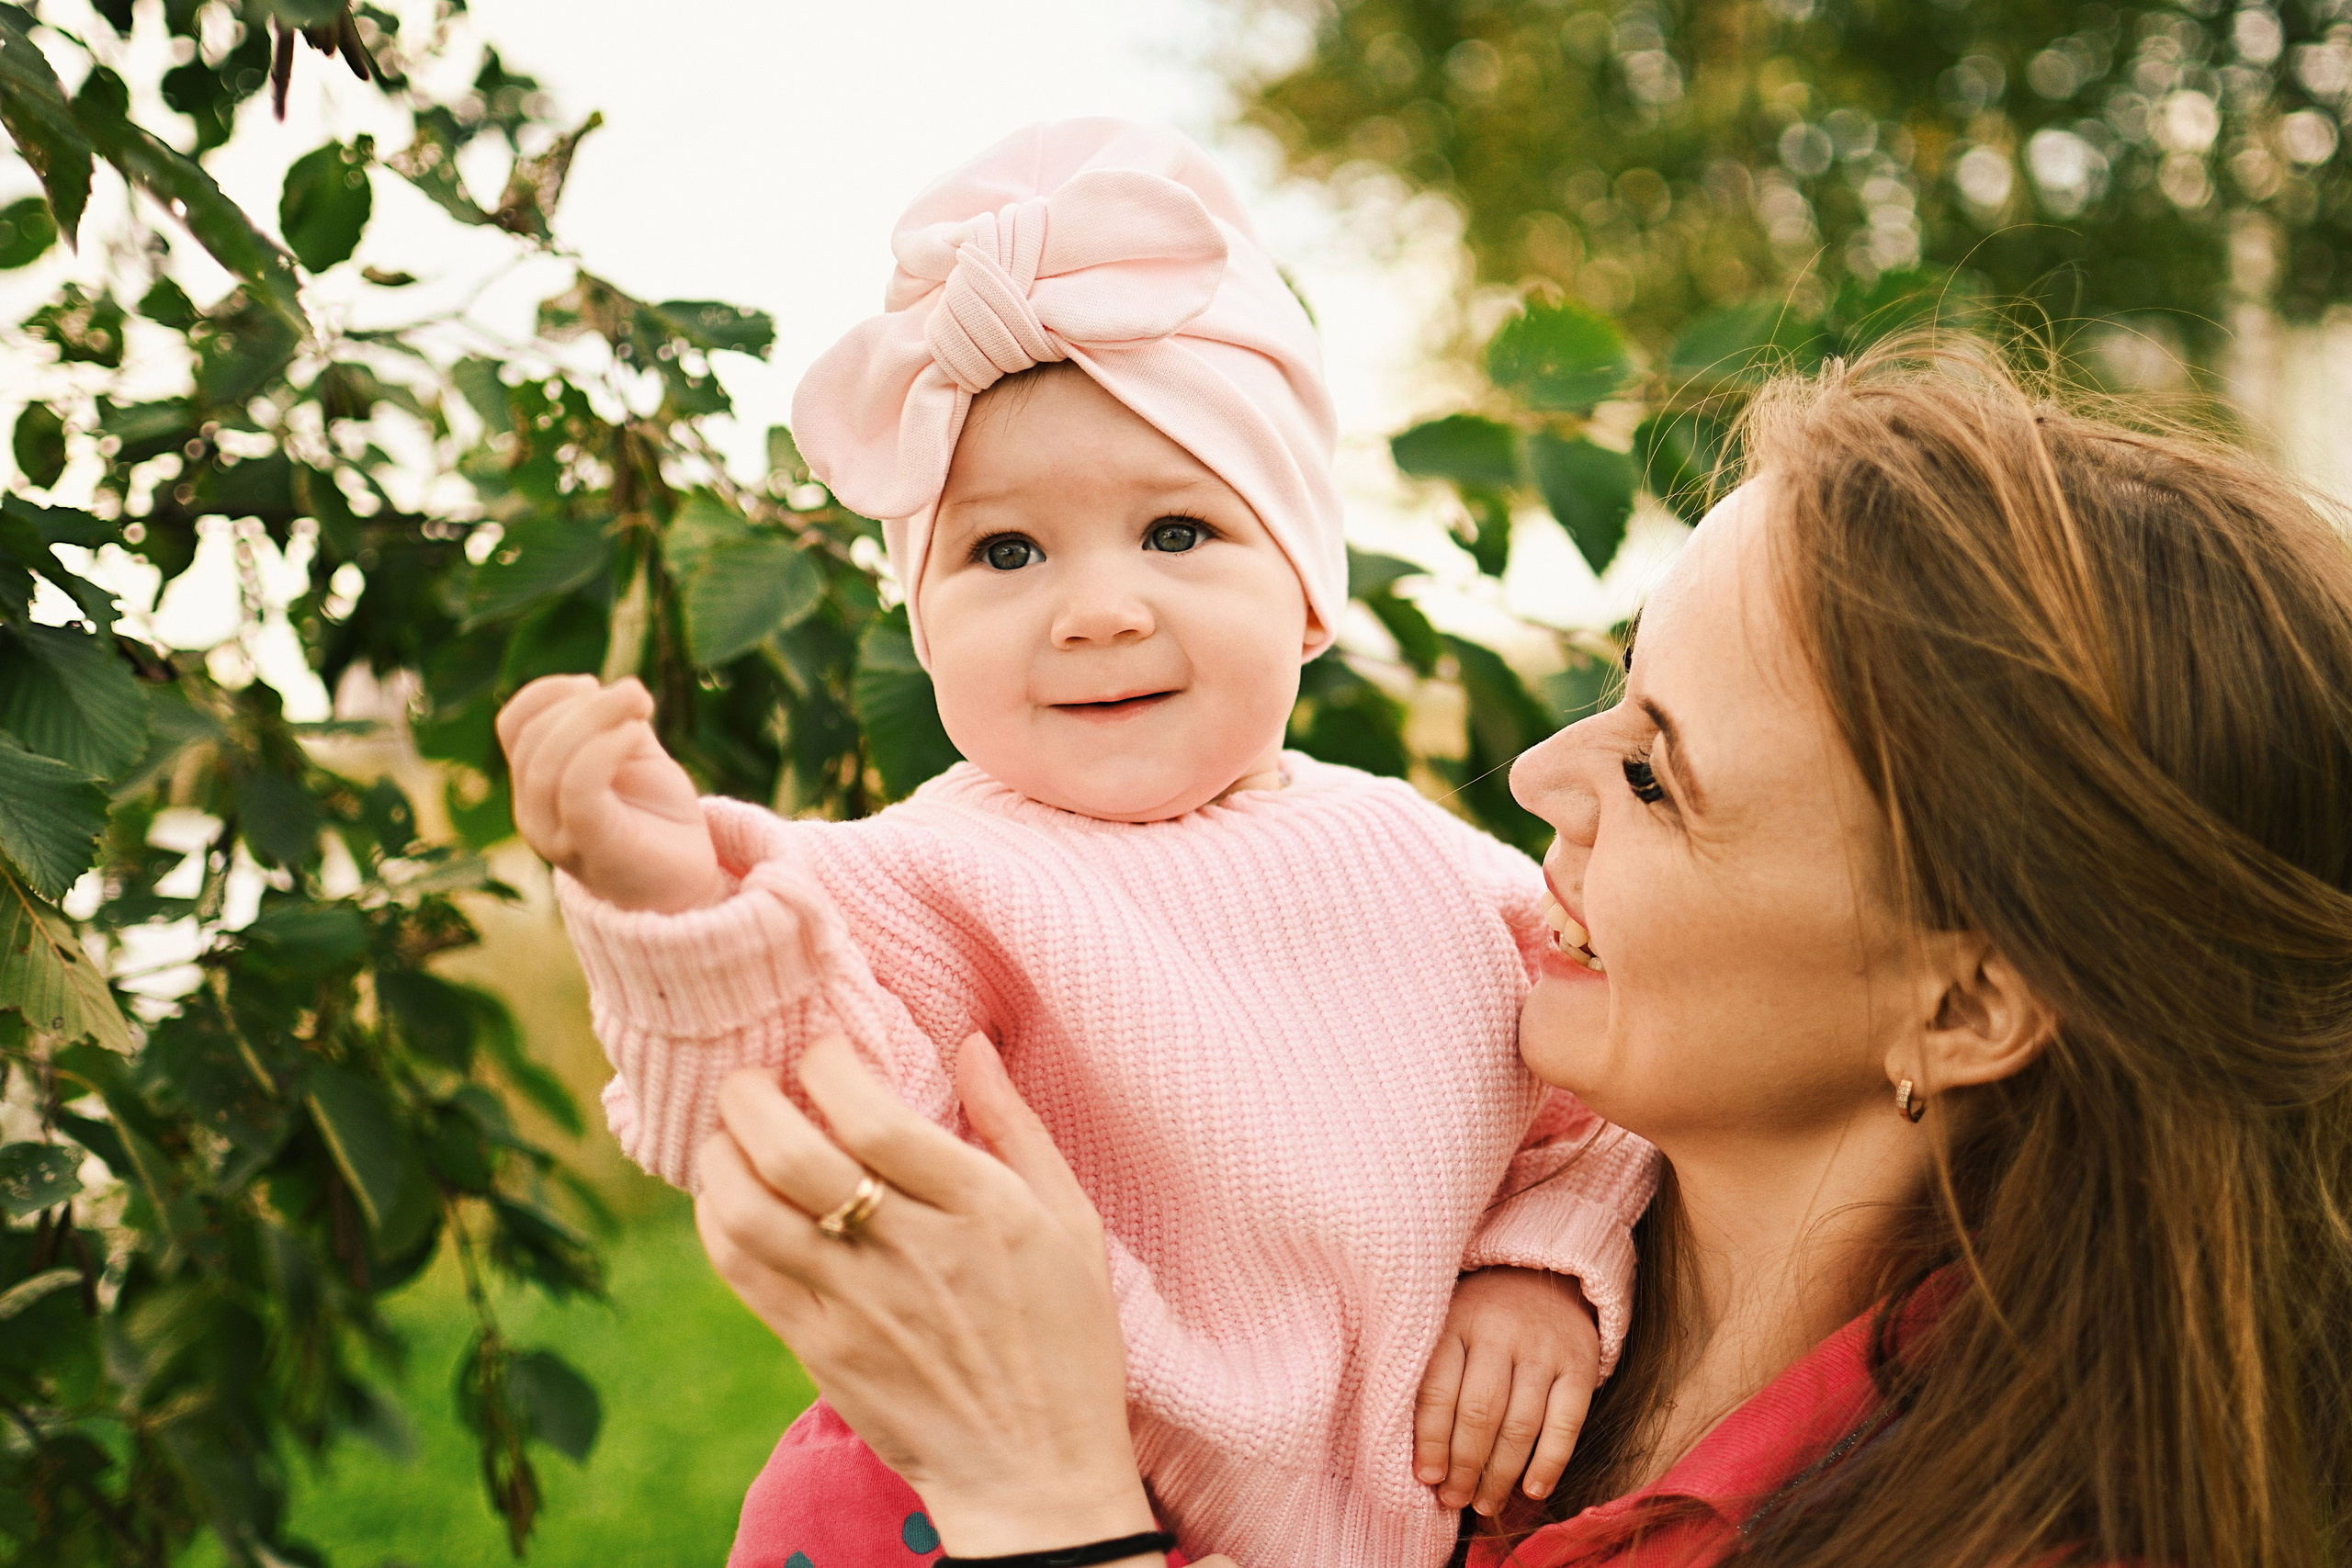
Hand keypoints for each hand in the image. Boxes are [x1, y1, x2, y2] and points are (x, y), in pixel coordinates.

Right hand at [496, 674, 724, 911]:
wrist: (684, 883)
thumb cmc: (656, 816)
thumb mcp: (632, 755)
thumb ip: (610, 721)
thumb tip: (596, 687)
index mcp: (536, 785)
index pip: (513, 725)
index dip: (548, 692)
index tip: (594, 684)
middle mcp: (534, 813)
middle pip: (533, 739)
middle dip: (585, 703)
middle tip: (636, 695)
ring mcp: (556, 836)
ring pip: (549, 762)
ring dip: (597, 716)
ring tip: (642, 705)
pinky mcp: (591, 848)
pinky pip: (578, 789)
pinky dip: (605, 748)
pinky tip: (637, 733)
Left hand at [695, 1033, 1158, 1560]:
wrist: (1036, 1474)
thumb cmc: (1066, 1338)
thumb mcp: (1072, 1221)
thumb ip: (1016, 1126)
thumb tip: (970, 1043)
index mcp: (981, 1208)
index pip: (873, 1115)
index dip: (828, 1065)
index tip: (825, 1052)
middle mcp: (914, 1252)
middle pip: (795, 1156)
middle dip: (751, 1096)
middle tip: (751, 1078)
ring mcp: (860, 1308)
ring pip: (750, 1213)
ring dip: (721, 1156)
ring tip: (728, 1133)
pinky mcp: (822, 1353)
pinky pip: (743, 1273)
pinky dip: (718, 1221)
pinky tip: (727, 1197)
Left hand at [1414, 1266, 1600, 1514]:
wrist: (1542, 1276)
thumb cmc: (1480, 1317)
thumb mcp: (1446, 1326)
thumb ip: (1431, 1377)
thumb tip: (1422, 1460)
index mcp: (1456, 1323)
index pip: (1438, 1390)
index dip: (1430, 1441)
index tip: (1426, 1479)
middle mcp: (1499, 1333)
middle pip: (1479, 1413)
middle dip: (1464, 1466)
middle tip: (1454, 1500)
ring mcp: (1543, 1350)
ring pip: (1521, 1425)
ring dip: (1501, 1475)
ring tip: (1484, 1503)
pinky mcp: (1580, 1366)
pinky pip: (1566, 1424)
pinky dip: (1549, 1463)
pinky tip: (1532, 1490)